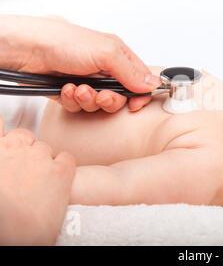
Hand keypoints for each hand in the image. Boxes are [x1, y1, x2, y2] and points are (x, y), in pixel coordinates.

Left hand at [0, 15, 160, 111]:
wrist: (26, 49)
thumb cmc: (63, 41)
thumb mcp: (106, 53)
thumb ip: (131, 72)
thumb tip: (152, 83)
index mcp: (118, 55)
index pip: (140, 80)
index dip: (140, 95)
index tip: (135, 104)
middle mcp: (104, 69)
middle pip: (120, 97)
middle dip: (109, 100)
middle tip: (100, 96)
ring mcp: (87, 80)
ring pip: (99, 104)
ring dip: (88, 100)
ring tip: (78, 89)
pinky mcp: (71, 91)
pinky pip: (79, 106)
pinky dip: (72, 100)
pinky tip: (66, 89)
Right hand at [0, 115, 75, 244]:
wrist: (17, 239)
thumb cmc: (4, 218)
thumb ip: (3, 165)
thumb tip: (8, 169)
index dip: (5, 133)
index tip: (7, 138)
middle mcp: (14, 149)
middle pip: (24, 136)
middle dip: (25, 148)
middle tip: (25, 170)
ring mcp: (39, 158)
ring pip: (45, 147)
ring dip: (44, 160)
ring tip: (39, 183)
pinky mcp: (61, 169)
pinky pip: (66, 157)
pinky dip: (63, 166)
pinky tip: (58, 181)